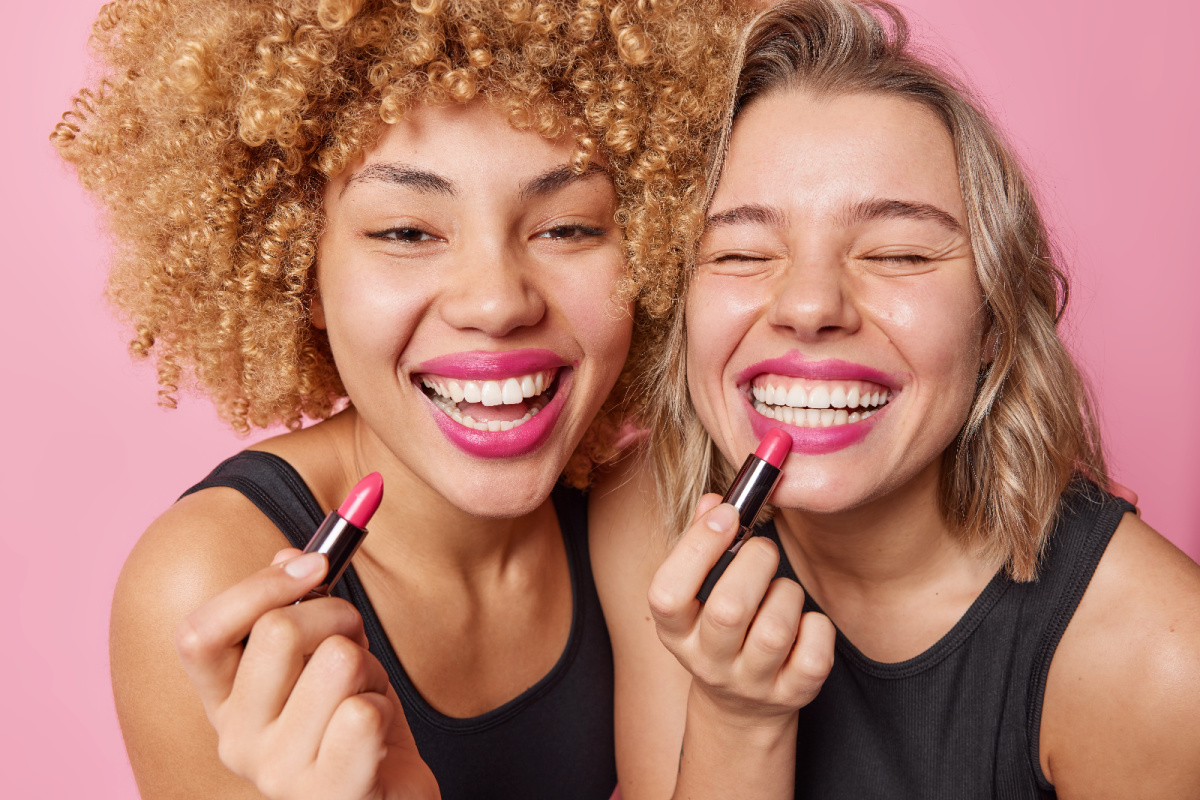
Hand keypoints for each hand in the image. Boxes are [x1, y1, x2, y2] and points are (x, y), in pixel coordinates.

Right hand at [175, 549, 438, 799]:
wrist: (390, 794)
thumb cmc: (356, 721)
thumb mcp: (325, 655)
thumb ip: (302, 606)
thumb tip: (292, 556)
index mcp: (225, 700)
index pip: (199, 634)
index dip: (257, 587)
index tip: (315, 566)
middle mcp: (235, 739)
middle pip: (278, 630)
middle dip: (338, 614)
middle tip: (355, 639)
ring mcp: (277, 773)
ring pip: (337, 660)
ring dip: (370, 667)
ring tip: (365, 697)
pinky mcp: (328, 792)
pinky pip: (363, 712)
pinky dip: (384, 707)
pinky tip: (378, 736)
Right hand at [648, 496, 834, 724]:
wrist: (742, 704)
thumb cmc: (718, 627)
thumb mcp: (698, 592)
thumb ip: (701, 542)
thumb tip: (715, 502)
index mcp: (675, 632)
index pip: (667, 594)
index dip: (697, 547)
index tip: (726, 514)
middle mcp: (707, 663)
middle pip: (728, 611)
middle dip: (755, 561)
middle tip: (762, 549)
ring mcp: (750, 683)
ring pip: (775, 630)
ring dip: (786, 593)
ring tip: (779, 591)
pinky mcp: (793, 694)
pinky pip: (815, 652)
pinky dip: (816, 625)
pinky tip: (801, 624)